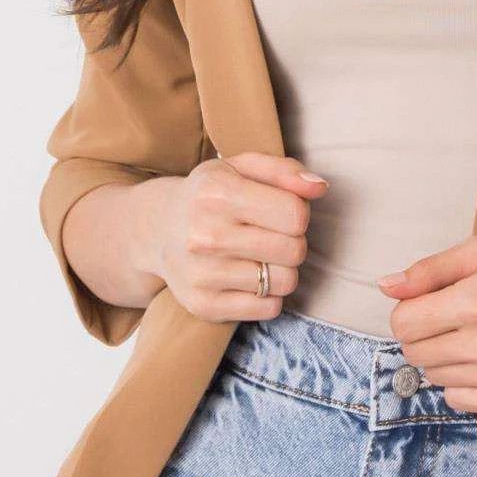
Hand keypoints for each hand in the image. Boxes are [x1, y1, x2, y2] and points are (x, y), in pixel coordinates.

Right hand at [145, 152, 327, 322]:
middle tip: (269, 235)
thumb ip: (285, 171)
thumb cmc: (211, 195)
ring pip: (286, 282)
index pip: (296, 215)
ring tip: (258, 256)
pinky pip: (270, 309)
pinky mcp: (203, 305)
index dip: (297, 213)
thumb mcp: (242, 167)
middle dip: (292, 242)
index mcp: (216, 193)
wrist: (157, 230)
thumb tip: (319, 187)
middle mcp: (204, 235)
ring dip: (281, 270)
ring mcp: (201, 274)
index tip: (279, 211)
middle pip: (295, 251)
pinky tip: (247, 277)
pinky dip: (268, 295)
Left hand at [375, 235, 476, 414]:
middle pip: (415, 353)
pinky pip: (459, 401)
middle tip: (453, 317)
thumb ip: (431, 269)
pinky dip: (462, 382)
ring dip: (444, 357)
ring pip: (435, 378)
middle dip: (424, 333)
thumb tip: (386, 286)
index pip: (403, 323)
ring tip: (474, 335)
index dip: (409, 309)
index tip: (429, 302)